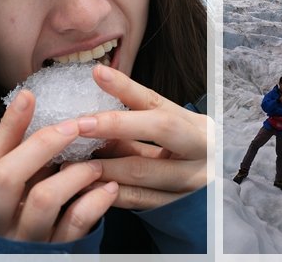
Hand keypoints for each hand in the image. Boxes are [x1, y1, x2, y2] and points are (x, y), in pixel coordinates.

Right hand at [0, 89, 118, 242]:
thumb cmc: (27, 220)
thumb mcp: (17, 194)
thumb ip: (25, 163)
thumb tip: (38, 113)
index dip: (9, 125)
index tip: (30, 96)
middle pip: (8, 175)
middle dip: (44, 144)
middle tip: (75, 125)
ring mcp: (26, 238)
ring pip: (45, 198)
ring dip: (75, 172)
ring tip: (95, 162)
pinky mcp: (56, 253)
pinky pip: (75, 223)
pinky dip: (96, 201)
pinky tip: (110, 188)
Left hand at [76, 64, 209, 209]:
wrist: (212, 191)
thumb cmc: (185, 153)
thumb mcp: (170, 131)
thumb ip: (136, 121)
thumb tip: (93, 111)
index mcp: (197, 124)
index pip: (159, 101)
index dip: (126, 88)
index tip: (98, 75)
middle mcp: (201, 149)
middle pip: (158, 129)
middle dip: (114, 125)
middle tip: (78, 125)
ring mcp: (193, 180)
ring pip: (142, 169)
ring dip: (102, 164)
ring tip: (70, 159)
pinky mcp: (178, 207)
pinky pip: (139, 199)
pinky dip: (109, 191)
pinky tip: (87, 184)